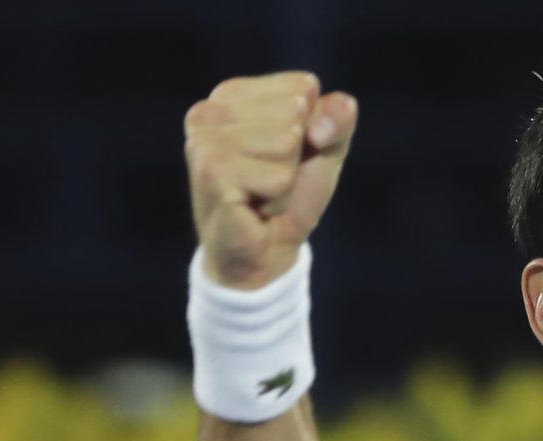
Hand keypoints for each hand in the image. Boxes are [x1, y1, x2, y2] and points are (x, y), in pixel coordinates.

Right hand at [184, 72, 356, 288]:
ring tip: (262, 193)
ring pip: (286, 143)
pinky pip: (279, 176)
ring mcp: (204, 142)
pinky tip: (254, 207)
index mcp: (232, 93)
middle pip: (295, 112)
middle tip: (271, 181)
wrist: (267, 251)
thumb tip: (333, 113)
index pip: (303, 88)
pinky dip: (278, 198)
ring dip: (285, 179)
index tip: (285, 157)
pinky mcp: (211, 175)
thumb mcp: (325, 148)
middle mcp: (209, 111)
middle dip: (296, 155)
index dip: (311, 129)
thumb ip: (338, 117)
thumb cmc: (291, 194)